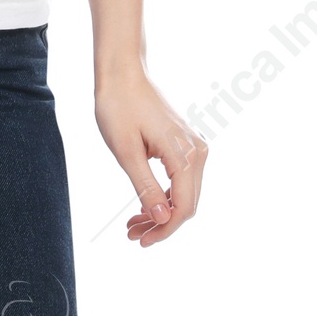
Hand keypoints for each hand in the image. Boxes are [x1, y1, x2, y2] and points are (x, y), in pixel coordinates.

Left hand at [94, 68, 206, 246]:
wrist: (123, 74)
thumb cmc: (119, 107)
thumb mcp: (126, 152)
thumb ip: (146, 187)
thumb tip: (163, 220)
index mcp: (185, 155)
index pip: (183, 207)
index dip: (164, 230)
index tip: (140, 241)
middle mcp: (197, 152)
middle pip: (187, 204)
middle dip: (161, 224)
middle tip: (132, 235)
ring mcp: (194, 147)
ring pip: (184, 194)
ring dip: (161, 213)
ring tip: (132, 225)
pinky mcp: (186, 145)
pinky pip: (181, 180)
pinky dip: (164, 196)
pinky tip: (143, 206)